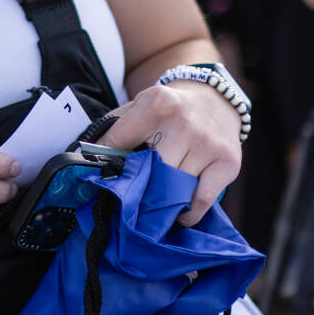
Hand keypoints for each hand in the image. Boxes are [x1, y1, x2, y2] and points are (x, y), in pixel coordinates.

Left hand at [98, 80, 242, 225]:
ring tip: (151, 210)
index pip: (118, 141)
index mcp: (156, 104)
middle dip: (135, 186)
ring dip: (161, 203)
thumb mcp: (142, 103)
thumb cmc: (170, 108)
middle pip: (149, 168)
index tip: (96, 178)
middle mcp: (183, 123)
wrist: (217, 99)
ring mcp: (207, 144)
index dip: (104, 162)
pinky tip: (179, 215)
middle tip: (125, 200)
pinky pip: (203, 198)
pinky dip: (189, 213)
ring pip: (174, 186)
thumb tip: (85, 154)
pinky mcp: (228, 163)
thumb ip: (116, 125)